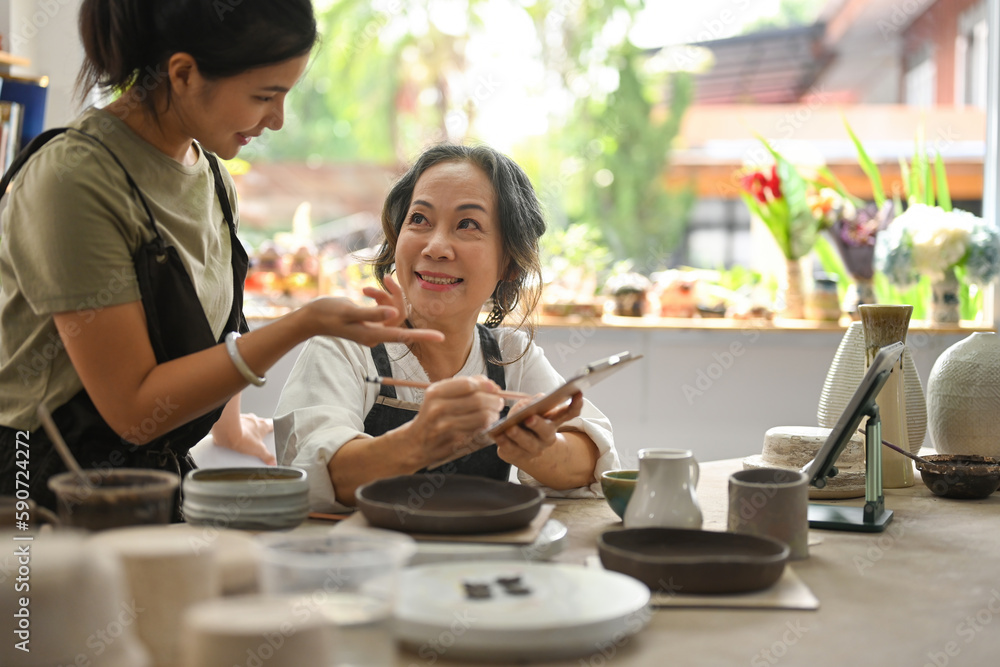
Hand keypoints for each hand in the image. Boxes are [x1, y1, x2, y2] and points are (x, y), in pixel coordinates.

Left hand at [213, 412, 275, 464]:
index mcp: (263, 425)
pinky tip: (235, 443)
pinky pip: (237, 428)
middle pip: (259, 427)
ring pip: (248, 427)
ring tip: (244, 445)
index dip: (273, 430)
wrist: (226, 432)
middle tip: (257, 444)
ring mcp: (243, 420)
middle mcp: (254, 420)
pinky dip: (236, 434)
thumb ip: (267, 456)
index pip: (272, 425)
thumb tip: (272, 461)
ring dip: (247, 433)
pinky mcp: (233, 423)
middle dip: (258, 434)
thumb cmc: (243, 436)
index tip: (273, 434)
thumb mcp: (259, 450)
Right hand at [302, 284, 442, 346]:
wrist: (311, 318)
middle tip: (384, 279)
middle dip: (394, 297)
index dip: (423, 335)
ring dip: (383, 296)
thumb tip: (395, 315)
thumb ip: (372, 313)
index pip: (404, 336)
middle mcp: (376, 335)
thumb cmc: (326, 313)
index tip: (441, 337)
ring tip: (366, 289)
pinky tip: (366, 291)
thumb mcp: (348, 311)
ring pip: (392, 311)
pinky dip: (378, 298)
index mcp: (373, 335)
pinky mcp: (370, 323)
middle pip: (399, 317)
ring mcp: (373, 330)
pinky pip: (384, 310)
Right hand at [404, 376, 504, 466]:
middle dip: (494, 401)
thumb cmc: (431, 416)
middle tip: (499, 402)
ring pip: (481, 417)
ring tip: (494, 414)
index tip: (495, 388)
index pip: (468, 384)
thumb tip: (490, 384)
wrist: (414, 443)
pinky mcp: (452, 442)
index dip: (486, 386)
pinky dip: (486, 427)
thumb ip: (464, 386)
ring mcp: (444, 427)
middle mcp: (437, 408)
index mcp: (435, 392)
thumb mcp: (440, 396)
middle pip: (477, 400)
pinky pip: (478, 431)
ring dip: (493, 415)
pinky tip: (486, 425)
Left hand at [494, 392, 583, 463]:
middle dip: (538, 424)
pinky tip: (498, 436)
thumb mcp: (532, 408)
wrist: (518, 446)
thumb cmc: (526, 420)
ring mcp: (533, 449)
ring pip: (527, 444)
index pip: (569, 413)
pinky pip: (510, 450)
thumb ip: (533, 402)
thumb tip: (529, 404)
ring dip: (518, 435)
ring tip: (509, 428)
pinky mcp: (517, 455)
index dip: (575, 404)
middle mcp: (546, 437)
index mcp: (553, 422)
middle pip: (545, 431)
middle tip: (529, 418)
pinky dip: (504, 443)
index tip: (578, 393)